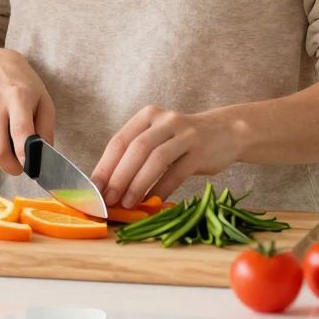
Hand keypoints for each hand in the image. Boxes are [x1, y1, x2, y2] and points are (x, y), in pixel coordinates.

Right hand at [0, 48, 54, 176]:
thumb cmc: (23, 86)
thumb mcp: (44, 101)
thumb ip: (46, 130)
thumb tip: (42, 158)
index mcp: (17, 96)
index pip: (19, 130)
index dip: (23, 154)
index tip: (28, 167)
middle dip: (11, 167)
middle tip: (20, 166)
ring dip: (1, 156)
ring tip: (8, 140)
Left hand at [91, 106, 236, 208]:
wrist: (226, 132)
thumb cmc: (182, 141)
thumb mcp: (158, 137)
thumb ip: (136, 154)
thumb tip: (107, 185)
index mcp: (148, 115)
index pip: (120, 140)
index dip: (105, 165)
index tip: (93, 188)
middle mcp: (165, 120)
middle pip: (136, 148)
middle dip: (118, 176)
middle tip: (107, 199)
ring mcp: (185, 134)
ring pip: (156, 159)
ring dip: (138, 184)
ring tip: (126, 203)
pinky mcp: (201, 151)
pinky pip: (177, 172)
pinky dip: (161, 189)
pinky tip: (151, 202)